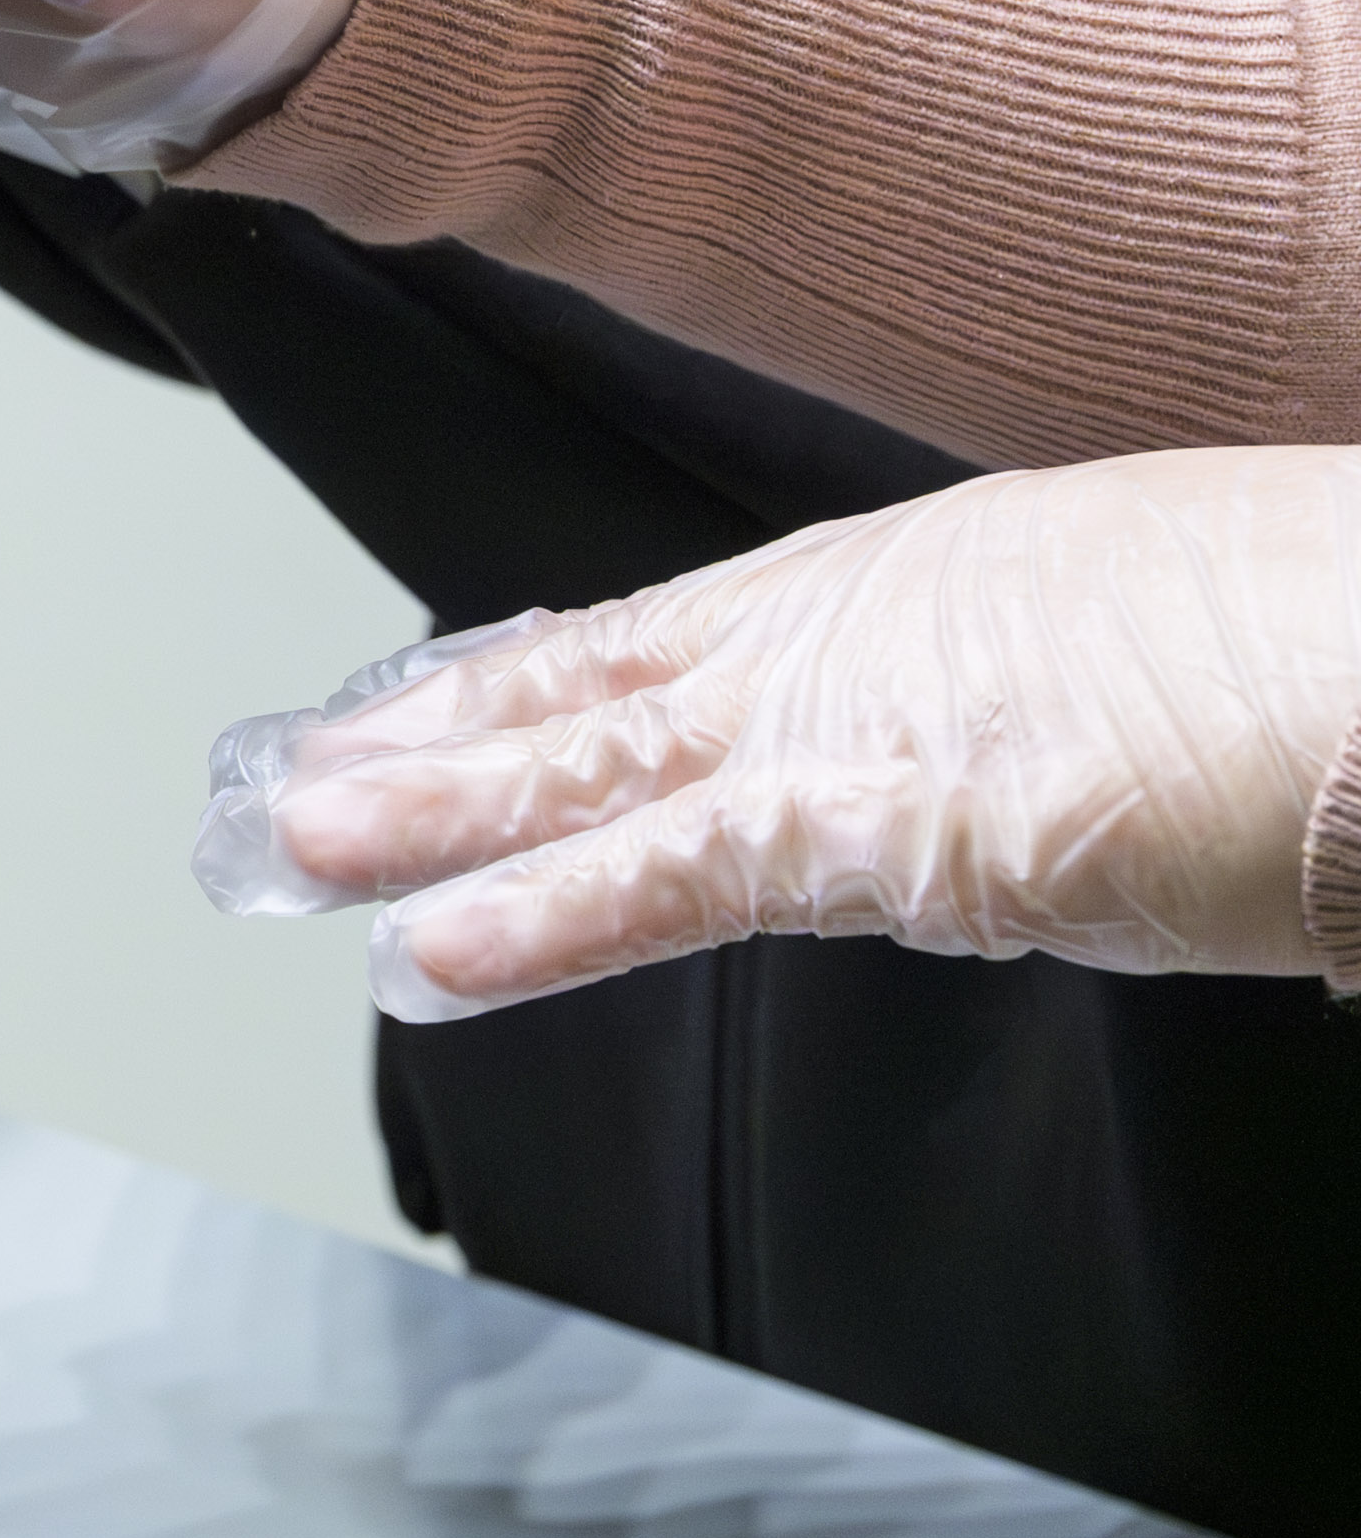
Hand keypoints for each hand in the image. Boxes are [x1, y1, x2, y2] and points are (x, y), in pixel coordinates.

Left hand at [195, 451, 1360, 1020]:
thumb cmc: (1329, 637)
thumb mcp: (1128, 651)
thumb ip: (1019, 705)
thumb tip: (1016, 766)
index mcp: (897, 586)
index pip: (655, 638)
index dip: (515, 681)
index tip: (406, 705)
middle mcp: (845, 631)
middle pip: (587, 689)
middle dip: (429, 744)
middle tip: (281, 783)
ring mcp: (859, 719)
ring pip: (590, 769)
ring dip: (428, 818)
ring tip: (287, 845)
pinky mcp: (899, 823)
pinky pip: (681, 878)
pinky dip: (547, 918)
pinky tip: (426, 951)